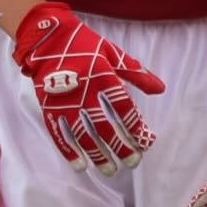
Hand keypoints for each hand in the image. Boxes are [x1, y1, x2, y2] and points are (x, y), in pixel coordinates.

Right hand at [11, 2, 164, 171]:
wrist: (46, 37)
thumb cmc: (84, 44)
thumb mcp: (112, 53)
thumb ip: (136, 72)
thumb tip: (160, 89)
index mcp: (102, 75)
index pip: (122, 108)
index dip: (135, 126)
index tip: (145, 141)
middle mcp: (83, 91)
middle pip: (104, 126)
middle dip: (120, 147)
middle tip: (133, 162)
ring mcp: (64, 101)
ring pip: (82, 134)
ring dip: (97, 154)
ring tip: (110, 170)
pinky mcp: (48, 107)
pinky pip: (59, 133)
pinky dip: (69, 151)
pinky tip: (81, 166)